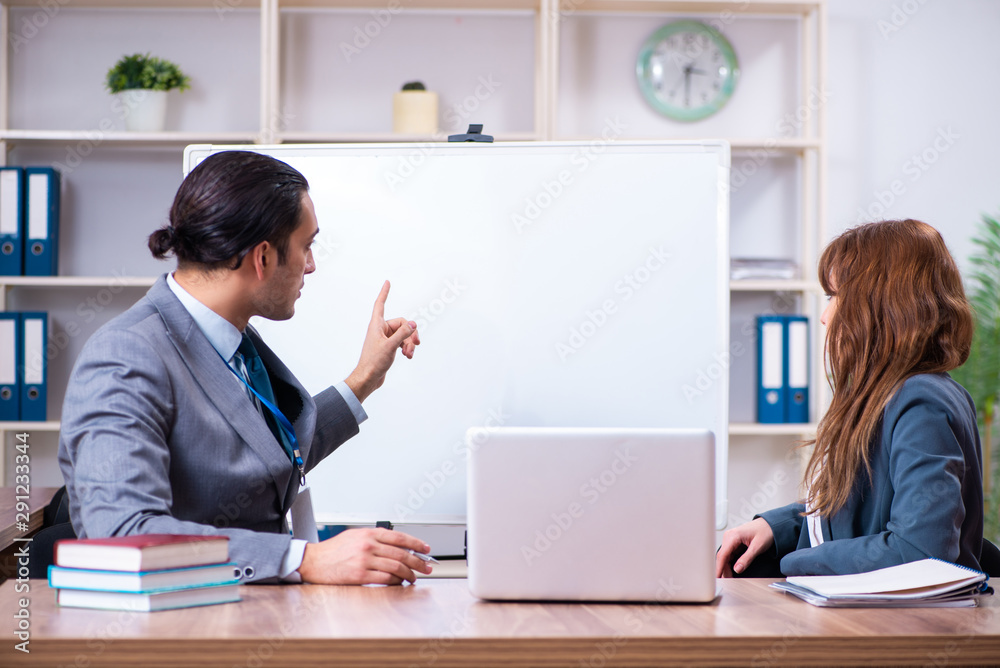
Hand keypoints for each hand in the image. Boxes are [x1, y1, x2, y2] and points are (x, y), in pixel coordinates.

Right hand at [297, 528, 432, 584]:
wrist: (314, 561)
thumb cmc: (333, 550)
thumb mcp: (354, 536)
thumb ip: (374, 538)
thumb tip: (397, 546)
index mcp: (369, 533)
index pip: (399, 537)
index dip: (416, 543)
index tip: (425, 549)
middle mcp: (368, 545)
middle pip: (401, 553)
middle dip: (418, 561)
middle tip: (426, 567)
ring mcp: (365, 560)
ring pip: (396, 566)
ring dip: (409, 574)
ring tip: (413, 577)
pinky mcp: (360, 575)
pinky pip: (385, 579)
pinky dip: (396, 581)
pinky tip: (399, 583)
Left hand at [345, 280, 419, 402]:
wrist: (368, 378)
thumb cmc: (374, 362)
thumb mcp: (390, 346)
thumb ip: (403, 334)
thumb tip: (413, 324)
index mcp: (377, 325)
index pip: (380, 304)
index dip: (384, 293)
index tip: (387, 282)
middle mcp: (380, 330)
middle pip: (401, 323)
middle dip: (410, 334)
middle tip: (415, 344)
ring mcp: (385, 339)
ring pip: (403, 334)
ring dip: (409, 343)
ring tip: (409, 354)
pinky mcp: (388, 347)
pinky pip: (402, 342)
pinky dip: (407, 348)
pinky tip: (408, 356)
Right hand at [715, 517, 774, 577]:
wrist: (771, 525)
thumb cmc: (766, 531)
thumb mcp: (757, 546)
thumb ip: (747, 558)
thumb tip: (737, 569)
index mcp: (733, 536)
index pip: (722, 554)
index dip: (719, 567)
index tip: (717, 576)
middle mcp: (729, 537)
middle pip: (722, 557)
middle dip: (723, 569)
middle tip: (727, 581)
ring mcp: (731, 540)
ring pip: (725, 557)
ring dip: (726, 567)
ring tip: (730, 578)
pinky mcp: (734, 543)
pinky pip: (729, 555)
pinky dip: (730, 563)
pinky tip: (732, 570)